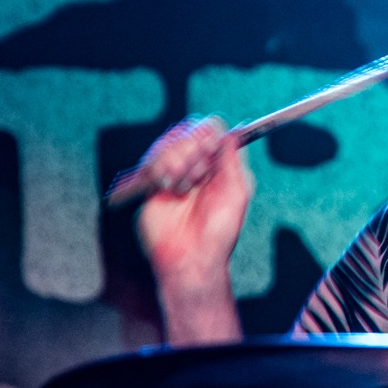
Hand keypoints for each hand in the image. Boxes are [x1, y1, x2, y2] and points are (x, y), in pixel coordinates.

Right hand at [134, 116, 254, 299]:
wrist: (190, 257)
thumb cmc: (219, 231)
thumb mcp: (237, 193)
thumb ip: (233, 160)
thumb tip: (231, 133)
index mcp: (220, 166)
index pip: (212, 130)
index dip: (208, 133)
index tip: (209, 148)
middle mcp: (197, 166)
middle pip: (188, 130)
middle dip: (192, 148)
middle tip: (197, 175)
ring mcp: (174, 172)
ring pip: (168, 142)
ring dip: (176, 160)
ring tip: (183, 187)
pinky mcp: (152, 183)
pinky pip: (150, 159)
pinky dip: (159, 167)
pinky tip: (168, 186)